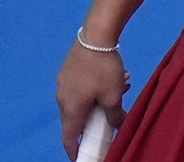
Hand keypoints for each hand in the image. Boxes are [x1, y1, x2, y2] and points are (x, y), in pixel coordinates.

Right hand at [56, 41, 130, 160]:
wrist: (96, 34)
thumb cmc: (104, 69)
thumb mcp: (113, 95)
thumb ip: (114, 115)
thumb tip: (117, 126)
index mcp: (70, 109)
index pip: (68, 138)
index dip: (75, 150)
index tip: (82, 157)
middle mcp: (62, 97)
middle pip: (76, 119)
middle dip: (93, 121)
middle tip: (109, 121)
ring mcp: (63, 82)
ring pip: (81, 100)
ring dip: (98, 100)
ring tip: (122, 89)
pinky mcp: (68, 69)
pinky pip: (81, 86)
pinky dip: (94, 89)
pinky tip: (115, 77)